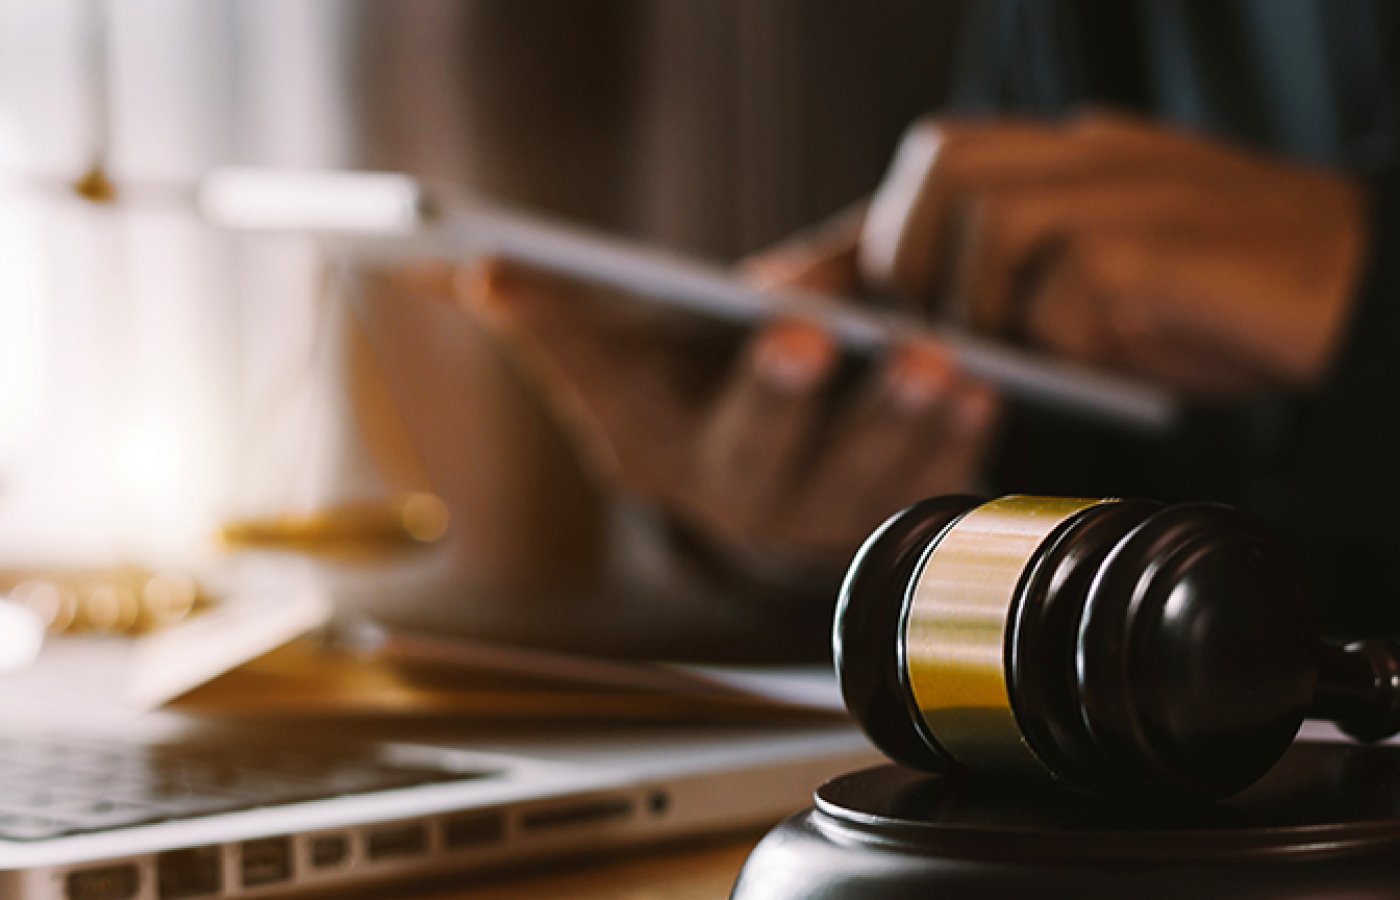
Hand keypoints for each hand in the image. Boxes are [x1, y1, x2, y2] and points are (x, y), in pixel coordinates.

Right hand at [459, 219, 997, 575]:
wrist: (798, 448)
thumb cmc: (717, 373)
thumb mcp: (650, 341)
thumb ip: (578, 310)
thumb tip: (478, 276)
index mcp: (648, 443)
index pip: (591, 384)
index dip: (564, 337)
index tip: (539, 277)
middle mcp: (726, 499)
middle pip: (746, 459)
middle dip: (772, 401)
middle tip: (800, 336)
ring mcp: (812, 522)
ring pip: (854, 486)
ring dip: (894, 422)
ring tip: (931, 360)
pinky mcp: (891, 525)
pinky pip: (926, 495)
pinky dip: (955, 446)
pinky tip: (978, 392)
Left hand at [858, 112, 1368, 394]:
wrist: (1355, 293)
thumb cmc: (1220, 304)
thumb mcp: (1096, 287)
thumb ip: (1016, 283)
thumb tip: (924, 327)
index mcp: (1069, 157)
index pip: (936, 161)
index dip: (874, 229)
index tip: (824, 292)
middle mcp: (1095, 155)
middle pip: (946, 160)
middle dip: (911, 255)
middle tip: (932, 332)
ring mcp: (1134, 189)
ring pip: (996, 216)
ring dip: (982, 301)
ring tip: (1017, 352)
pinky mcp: (1169, 245)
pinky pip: (1074, 283)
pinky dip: (1067, 337)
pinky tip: (1102, 358)